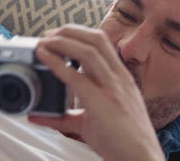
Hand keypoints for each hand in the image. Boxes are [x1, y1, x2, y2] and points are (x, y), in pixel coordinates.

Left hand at [29, 25, 164, 160]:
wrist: (140, 159)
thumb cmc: (121, 141)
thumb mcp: (92, 121)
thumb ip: (65, 116)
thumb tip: (39, 115)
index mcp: (120, 77)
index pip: (101, 42)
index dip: (78, 33)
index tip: (58, 35)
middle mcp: (118, 78)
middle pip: (95, 39)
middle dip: (69, 31)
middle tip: (47, 35)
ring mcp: (113, 89)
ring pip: (88, 51)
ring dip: (62, 41)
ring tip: (44, 42)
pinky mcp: (103, 103)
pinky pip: (77, 77)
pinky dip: (57, 64)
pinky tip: (44, 58)